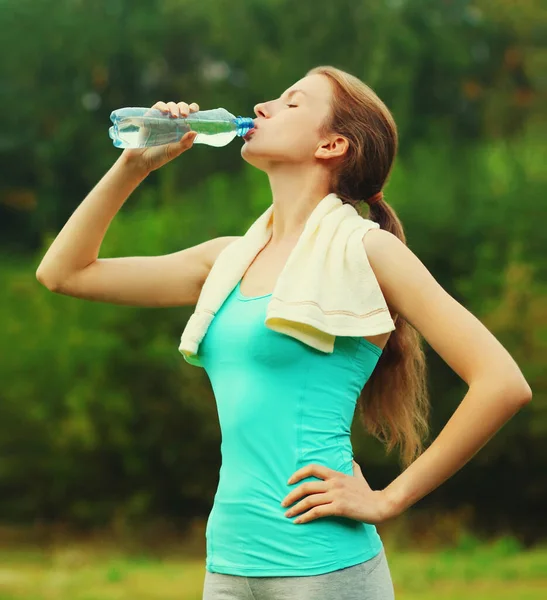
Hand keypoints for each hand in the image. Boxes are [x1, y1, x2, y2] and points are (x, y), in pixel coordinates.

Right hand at [121, 100, 199, 174]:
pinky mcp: (152, 116)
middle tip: (184, 115)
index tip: (194, 110)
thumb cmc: (159, 157)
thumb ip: (184, 143)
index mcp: (182, 129)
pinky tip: (165, 111)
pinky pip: (158, 106)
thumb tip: (195, 132)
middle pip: (182, 107)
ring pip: (171, 105)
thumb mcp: (174, 151)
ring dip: (174, 107)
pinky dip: (162, 106)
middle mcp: (173, 122)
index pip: (191, 115)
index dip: (193, 109)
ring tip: (174, 116)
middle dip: (184, 107)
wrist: (141, 159)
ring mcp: (162, 118)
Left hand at [280, 460, 394, 524]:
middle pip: (306, 486)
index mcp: (336, 474)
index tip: (288, 482)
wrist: (380, 505)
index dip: (298, 474)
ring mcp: (336, 495)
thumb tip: (350, 459)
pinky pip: (317, 512)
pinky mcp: (339, 508)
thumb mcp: (359, 476)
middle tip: (283, 503)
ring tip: (287, 514)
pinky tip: (299, 521)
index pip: (312, 468)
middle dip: (291, 495)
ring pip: (309, 500)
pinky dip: (305, 517)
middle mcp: (334, 483)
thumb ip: (352, 467)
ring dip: (295, 508)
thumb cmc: (368, 493)